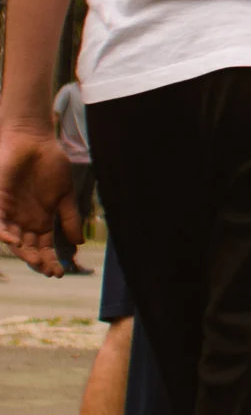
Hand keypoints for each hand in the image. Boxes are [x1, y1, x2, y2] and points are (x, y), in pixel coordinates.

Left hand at [0, 126, 76, 274]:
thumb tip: (79, 243)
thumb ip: (69, 218)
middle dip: (37, 261)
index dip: (50, 260)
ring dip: (22, 252)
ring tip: (35, 261)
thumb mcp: (64, 195)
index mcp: (39, 221)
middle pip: (28, 248)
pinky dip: (3, 234)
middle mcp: (23, 221)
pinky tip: (14, 241)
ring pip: (13, 240)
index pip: (43, 247)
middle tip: (48, 270)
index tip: (59, 272)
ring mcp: (10, 213)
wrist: (34, 142)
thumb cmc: (51, 165)